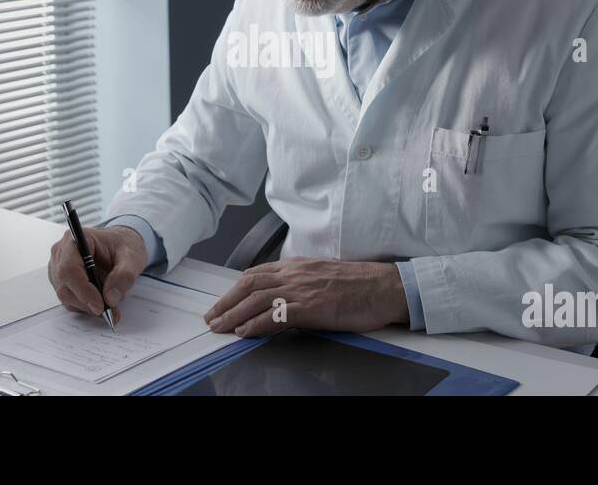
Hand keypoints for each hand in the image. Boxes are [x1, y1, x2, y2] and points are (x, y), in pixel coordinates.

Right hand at [47, 225, 146, 323]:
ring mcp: (58, 267)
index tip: (100, 306)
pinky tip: (100, 301)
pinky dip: (85, 305)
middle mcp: (62, 252)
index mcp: (76, 239)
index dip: (82, 290)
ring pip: (65, 295)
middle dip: (87, 302)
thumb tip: (110, 298)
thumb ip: (124, 276)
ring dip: (87, 306)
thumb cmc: (123, 245)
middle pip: (65, 285)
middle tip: (111, 311)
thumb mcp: (132, 257)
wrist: (121, 246)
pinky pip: (69, 299)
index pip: (69, 269)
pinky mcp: (62, 280)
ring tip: (110, 306)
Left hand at [204, 257, 408, 337]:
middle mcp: (296, 274)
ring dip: (233, 314)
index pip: (256, 274)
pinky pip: (276, 315)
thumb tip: (281, 300)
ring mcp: (303, 290)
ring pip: (257, 299)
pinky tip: (245, 331)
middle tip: (211, 318)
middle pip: (250, 285)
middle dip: (226, 302)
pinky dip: (256, 323)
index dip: (234, 289)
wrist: (385, 287)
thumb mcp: (323, 277)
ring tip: (220, 327)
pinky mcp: (312, 307)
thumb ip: (300, 285)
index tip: (222, 302)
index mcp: (298, 266)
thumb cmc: (360, 284)